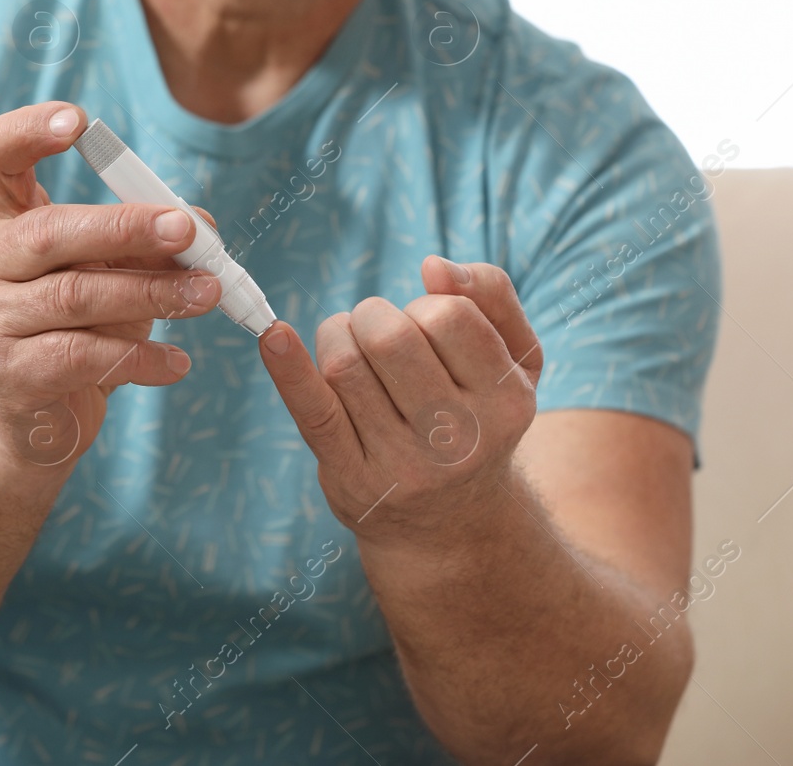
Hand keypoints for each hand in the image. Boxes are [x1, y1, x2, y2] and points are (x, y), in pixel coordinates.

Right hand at [0, 102, 221, 471]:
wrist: (29, 419)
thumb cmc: (77, 329)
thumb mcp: (111, 274)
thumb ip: (147, 243)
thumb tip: (204, 227)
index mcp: (4, 222)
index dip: (26, 131)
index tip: (79, 122)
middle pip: (49, 232)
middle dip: (126, 227)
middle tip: (189, 230)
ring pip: (75, 296)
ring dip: (152, 293)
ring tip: (208, 294)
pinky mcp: (10, 375)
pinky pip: (82, 358)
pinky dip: (140, 358)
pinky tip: (178, 363)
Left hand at [257, 257, 543, 553]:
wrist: (453, 523)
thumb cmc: (479, 417)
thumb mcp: (518, 360)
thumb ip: (492, 296)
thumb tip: (434, 267)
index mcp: (507, 401)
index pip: (447, 315)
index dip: (425, 306)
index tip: (425, 328)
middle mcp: (458, 439)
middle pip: (390, 337)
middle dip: (373, 317)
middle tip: (378, 334)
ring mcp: (403, 465)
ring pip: (345, 364)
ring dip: (336, 337)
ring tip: (352, 351)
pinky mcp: (352, 479)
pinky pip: (315, 413)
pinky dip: (288, 370)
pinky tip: (274, 337)